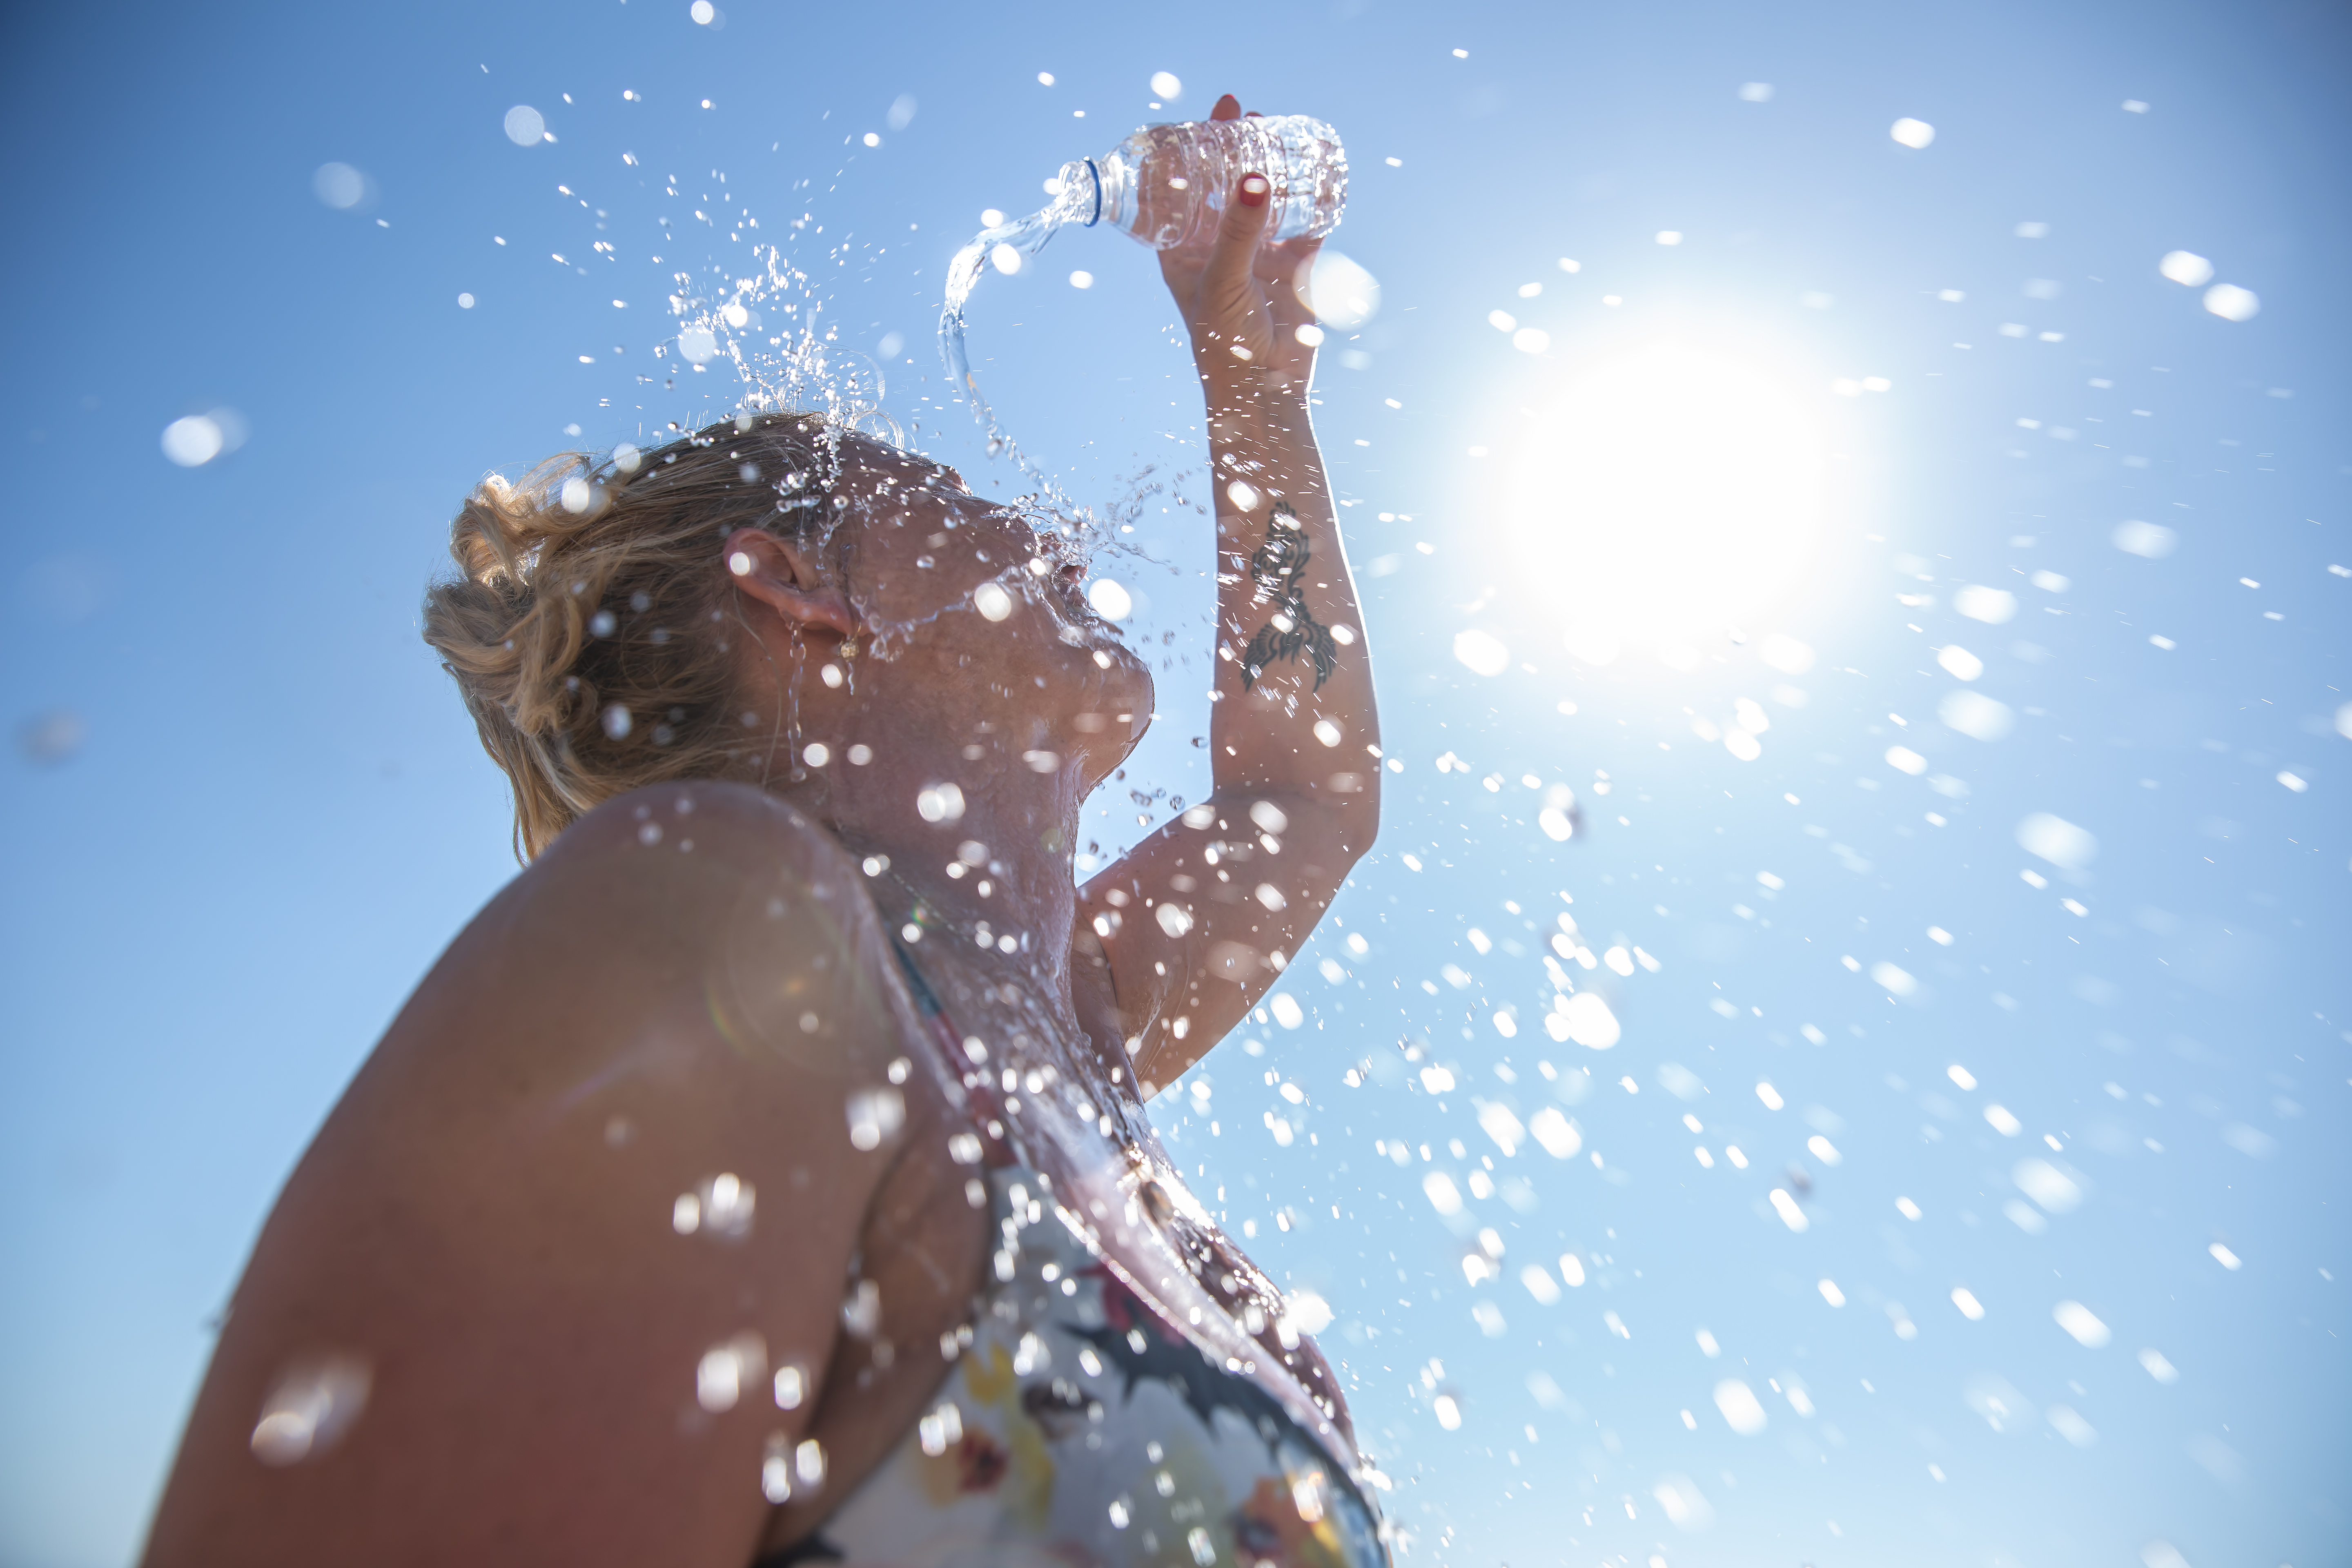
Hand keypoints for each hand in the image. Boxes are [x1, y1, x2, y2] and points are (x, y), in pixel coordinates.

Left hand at [1156, 93, 1322, 396]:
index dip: (1190, 151)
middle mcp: (1221, 246)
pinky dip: (1313, 196)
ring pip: (1266, 197)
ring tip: (1276, 129)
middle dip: (1234, 147)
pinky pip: (1306, 220)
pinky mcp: (1295, 265)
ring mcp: (1259, 253)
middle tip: (1244, 113)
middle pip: (1225, 184)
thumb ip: (1239, 230)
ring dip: (1271, 164)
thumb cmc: (1224, 343)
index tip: (1204, 117)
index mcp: (1185, 250)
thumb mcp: (1224, 280)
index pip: (1182, 190)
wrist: (1264, 388)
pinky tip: (1318, 167)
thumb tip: (1255, 178)